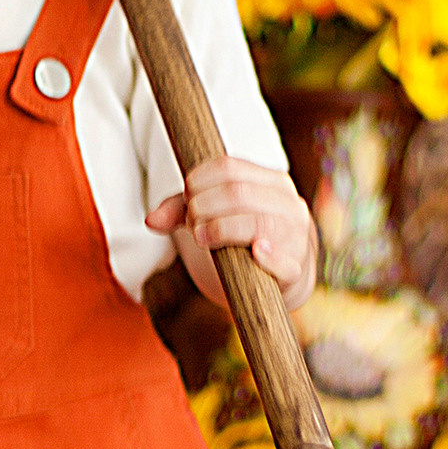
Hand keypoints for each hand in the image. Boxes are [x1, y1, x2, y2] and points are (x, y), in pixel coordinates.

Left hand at [148, 156, 316, 311]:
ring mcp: (296, 236)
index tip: (185, 198)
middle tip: (190, 224)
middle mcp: (289, 203)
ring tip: (201, 238)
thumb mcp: (216, 218)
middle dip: (203, 207)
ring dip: (220, 229)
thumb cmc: (245, 241)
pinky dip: (269, 256)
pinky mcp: (296, 269)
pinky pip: (285, 261)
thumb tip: (151, 220)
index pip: (230, 167)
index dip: (198, 181)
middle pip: (239, 193)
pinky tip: (254, 252)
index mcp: (272, 182)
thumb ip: (182, 213)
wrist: (280, 281)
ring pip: (257, 223)